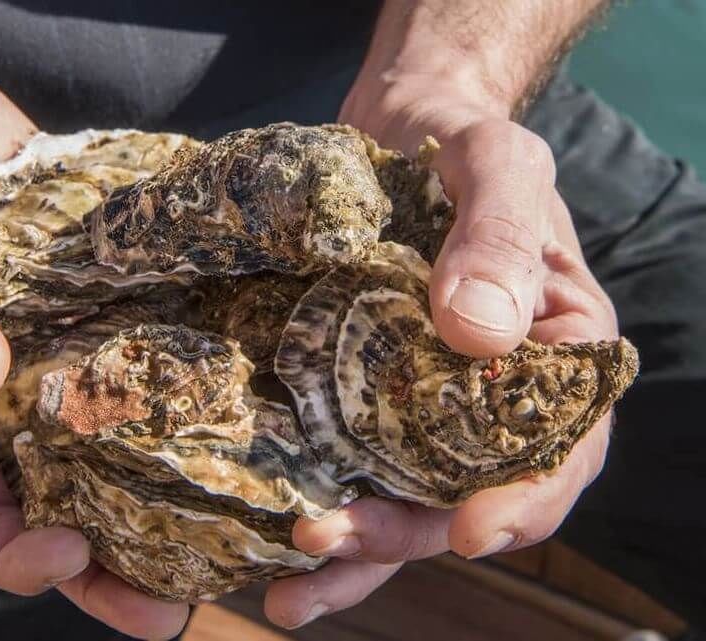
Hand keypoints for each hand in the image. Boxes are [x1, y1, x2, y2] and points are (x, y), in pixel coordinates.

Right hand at [0, 5, 186, 637]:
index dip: (17, 555)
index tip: (72, 550)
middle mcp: (5, 409)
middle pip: (64, 514)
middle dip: (115, 571)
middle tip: (178, 607)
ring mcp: (63, 364)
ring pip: (121, 455)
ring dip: (171, 506)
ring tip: (235, 540)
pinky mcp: (107, 315)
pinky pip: (146, 367)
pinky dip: (187, 400)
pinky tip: (245, 414)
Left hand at [263, 71, 619, 628]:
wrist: (394, 126)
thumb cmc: (460, 141)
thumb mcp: (496, 164)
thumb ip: (500, 237)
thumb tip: (478, 336)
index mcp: (555, 351)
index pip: (560, 446)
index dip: (524, 499)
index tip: (470, 530)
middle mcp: (492, 394)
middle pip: (468, 492)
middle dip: (406, 533)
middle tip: (328, 540)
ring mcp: (424, 403)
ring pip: (406, 500)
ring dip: (355, 552)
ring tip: (286, 587)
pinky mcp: (363, 396)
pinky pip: (352, 465)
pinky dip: (323, 510)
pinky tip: (270, 552)